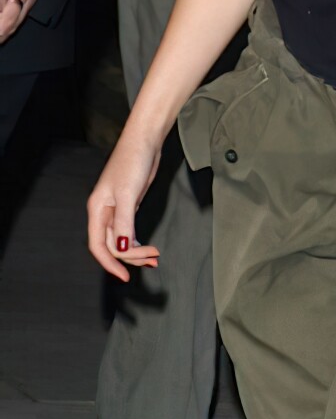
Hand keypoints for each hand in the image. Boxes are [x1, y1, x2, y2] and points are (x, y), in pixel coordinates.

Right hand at [86, 131, 163, 280]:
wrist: (146, 141)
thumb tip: (119, 247)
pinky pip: (129, 230)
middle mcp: (104, 212)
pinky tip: (147, 246)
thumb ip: (123, 222)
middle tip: (152, 259)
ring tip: (154, 258)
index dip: (109, 263)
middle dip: (130, 256)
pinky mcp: (130, 205)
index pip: (98, 245)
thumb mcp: (128, 193)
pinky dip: (138, 240)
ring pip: (121, 239)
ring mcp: (117, 209)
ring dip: (136, 251)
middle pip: (112, 244)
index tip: (124, 277)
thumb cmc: (132, 161)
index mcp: (98, 209)